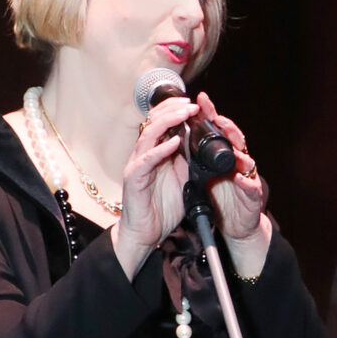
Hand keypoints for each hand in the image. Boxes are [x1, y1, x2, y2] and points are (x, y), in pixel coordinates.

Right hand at [111, 94, 193, 276]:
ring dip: (169, 122)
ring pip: (150, 134)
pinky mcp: (134, 177)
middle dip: (173, 109)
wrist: (146, 233)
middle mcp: (144, 154)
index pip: (162, 122)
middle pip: (154, 121)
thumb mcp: (183, 179)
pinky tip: (175, 142)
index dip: (175, 110)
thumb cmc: (161, 208)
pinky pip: (147, 159)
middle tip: (191, 104)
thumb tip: (202, 144)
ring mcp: (137, 164)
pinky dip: (161, 149)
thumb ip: (189, 161)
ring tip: (185, 114)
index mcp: (155, 152)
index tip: (194, 105)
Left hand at [199, 93, 271, 270]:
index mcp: (223, 156)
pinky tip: (239, 177)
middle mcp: (238, 162)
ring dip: (238, 150)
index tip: (201, 100)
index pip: (218, 131)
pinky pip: (250, 187)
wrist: (235, 224)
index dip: (211, 115)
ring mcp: (247, 177)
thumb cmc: (221, 196)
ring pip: (246, 159)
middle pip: (234, 140)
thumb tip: (177, 135)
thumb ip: (195, 156)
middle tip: (217, 118)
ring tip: (230, 143)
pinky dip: (245, 181)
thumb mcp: (203, 174)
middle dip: (227, 127)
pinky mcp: (252, 195)